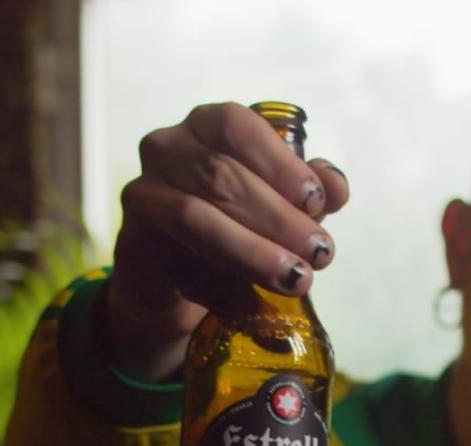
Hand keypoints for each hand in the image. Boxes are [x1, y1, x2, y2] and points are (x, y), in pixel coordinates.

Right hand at [102, 102, 351, 381]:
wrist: (179, 282)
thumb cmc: (235, 229)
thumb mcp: (280, 210)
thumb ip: (308, 195)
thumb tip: (337, 186)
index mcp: (208, 126)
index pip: (239, 127)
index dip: (280, 163)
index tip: (318, 202)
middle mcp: (170, 146)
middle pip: (222, 174)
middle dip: (279, 216)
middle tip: (320, 251)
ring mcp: (145, 188)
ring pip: (196, 213)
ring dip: (253, 248)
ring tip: (296, 276)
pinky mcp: (133, 235)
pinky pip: (175, 253)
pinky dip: (219, 274)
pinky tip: (253, 295)